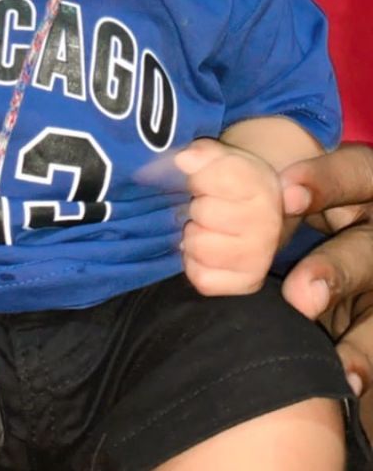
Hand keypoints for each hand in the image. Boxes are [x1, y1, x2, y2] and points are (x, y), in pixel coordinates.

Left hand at [176, 137, 282, 295]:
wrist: (257, 216)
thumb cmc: (233, 184)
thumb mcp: (221, 158)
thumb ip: (203, 152)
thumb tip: (183, 159)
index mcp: (264, 187)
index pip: (221, 177)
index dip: (200, 176)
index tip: (202, 178)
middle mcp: (270, 225)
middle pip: (203, 212)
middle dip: (197, 205)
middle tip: (206, 205)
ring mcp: (261, 258)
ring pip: (199, 247)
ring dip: (194, 234)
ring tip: (206, 227)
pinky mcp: (247, 283)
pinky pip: (201, 277)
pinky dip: (194, 263)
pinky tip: (207, 250)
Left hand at [281, 144, 372, 395]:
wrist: (335, 253)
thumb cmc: (300, 215)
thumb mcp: (294, 198)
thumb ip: (259, 192)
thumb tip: (192, 165)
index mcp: (363, 186)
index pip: (354, 173)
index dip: (326, 180)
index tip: (284, 193)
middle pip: (370, 248)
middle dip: (337, 268)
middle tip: (298, 294)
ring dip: (359, 333)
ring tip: (334, 360)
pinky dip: (364, 360)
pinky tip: (348, 382)